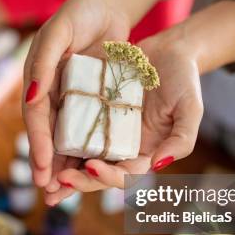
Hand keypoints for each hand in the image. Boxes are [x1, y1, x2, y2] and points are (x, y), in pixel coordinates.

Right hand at [21, 0, 131, 197]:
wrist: (107, 6)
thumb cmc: (79, 14)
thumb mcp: (59, 33)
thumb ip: (43, 63)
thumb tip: (31, 99)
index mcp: (37, 80)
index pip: (36, 117)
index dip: (37, 142)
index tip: (41, 167)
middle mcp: (51, 93)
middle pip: (47, 134)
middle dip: (46, 163)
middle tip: (49, 191)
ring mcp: (71, 99)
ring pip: (66, 138)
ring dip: (64, 165)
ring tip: (65, 192)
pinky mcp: (91, 101)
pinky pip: (87, 129)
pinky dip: (86, 150)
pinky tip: (90, 169)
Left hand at [45, 32, 203, 204]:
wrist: (169, 52)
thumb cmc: (185, 81)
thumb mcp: (191, 109)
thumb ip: (182, 141)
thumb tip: (158, 166)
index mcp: (146, 154)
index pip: (126, 175)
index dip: (108, 176)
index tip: (90, 166)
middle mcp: (124, 149)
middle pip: (99, 173)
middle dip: (79, 182)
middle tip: (57, 183)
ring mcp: (108, 134)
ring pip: (83, 159)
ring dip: (64, 172)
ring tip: (45, 180)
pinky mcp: (94, 116)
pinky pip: (75, 133)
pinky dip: (61, 143)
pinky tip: (44, 146)